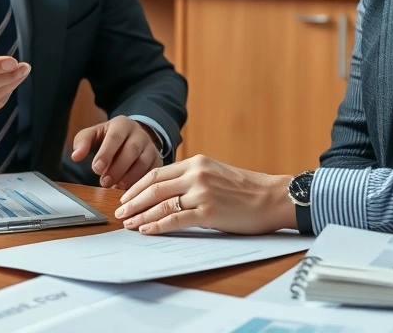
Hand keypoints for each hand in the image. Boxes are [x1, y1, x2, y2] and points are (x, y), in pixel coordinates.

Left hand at [70, 116, 161, 188]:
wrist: (133, 136)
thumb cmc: (110, 138)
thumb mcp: (94, 134)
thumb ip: (83, 142)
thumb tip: (76, 155)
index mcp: (122, 124)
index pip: (115, 137)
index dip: (106, 153)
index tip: (96, 168)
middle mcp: (139, 134)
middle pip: (131, 150)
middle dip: (117, 168)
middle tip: (104, 182)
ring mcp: (151, 147)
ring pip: (143, 163)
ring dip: (129, 178)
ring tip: (116, 187)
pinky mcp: (157, 161)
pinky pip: (152, 173)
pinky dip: (141, 184)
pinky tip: (129, 191)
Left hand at [114, 155, 293, 235]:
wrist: (273, 197)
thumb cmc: (246, 189)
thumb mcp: (215, 173)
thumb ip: (191, 178)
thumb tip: (165, 192)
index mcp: (196, 162)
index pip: (156, 173)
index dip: (136, 186)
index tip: (124, 197)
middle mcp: (197, 174)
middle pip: (154, 187)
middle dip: (132, 201)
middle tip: (119, 213)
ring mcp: (202, 192)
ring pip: (161, 204)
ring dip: (140, 215)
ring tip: (128, 224)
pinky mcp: (209, 212)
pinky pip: (175, 219)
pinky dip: (157, 225)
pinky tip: (146, 230)